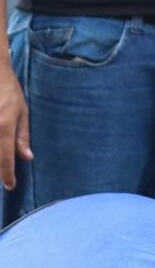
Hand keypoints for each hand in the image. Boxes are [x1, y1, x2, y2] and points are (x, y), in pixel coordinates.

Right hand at [0, 62, 30, 189]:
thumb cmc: (9, 92)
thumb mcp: (22, 112)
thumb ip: (22, 136)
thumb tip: (27, 158)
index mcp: (4, 128)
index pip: (5, 160)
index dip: (7, 176)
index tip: (10, 186)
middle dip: (0, 169)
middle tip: (6, 176)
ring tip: (4, 156)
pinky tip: (0, 145)